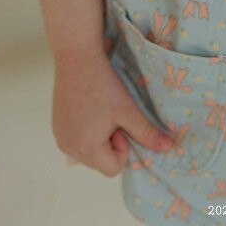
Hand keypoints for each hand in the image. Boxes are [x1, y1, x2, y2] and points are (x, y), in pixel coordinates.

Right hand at [52, 47, 174, 175]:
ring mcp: (59, 137)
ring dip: (100, 136)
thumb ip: (147, 133)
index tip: (120, 121)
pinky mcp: (56, 126)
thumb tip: (169, 148)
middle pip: (100, 161)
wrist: (77, 57)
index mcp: (85, 150)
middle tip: (111, 114)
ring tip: (101, 109)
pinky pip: (77, 139)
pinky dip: (88, 129)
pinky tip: (90, 106)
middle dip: (111, 142)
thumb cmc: (104, 84)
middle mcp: (68, 149)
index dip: (123, 146)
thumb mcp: (128, 110)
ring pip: (90, 150)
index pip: (113, 168)